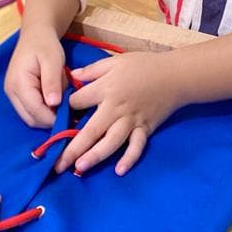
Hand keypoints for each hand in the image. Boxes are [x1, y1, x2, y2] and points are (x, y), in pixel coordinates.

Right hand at [4, 24, 66, 127]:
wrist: (36, 34)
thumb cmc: (45, 44)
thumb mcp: (53, 59)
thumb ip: (52, 81)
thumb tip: (53, 104)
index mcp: (18, 83)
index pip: (35, 111)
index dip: (53, 118)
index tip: (72, 119)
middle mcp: (11, 92)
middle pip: (32, 119)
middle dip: (51, 119)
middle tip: (71, 112)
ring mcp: (13, 95)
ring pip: (31, 117)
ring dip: (49, 115)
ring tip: (64, 102)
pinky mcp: (18, 95)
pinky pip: (32, 111)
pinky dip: (45, 110)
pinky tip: (57, 100)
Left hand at [55, 51, 181, 176]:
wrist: (175, 75)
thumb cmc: (144, 65)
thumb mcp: (114, 61)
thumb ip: (92, 70)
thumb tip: (71, 76)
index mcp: (106, 89)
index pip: (78, 102)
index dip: (66, 109)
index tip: (59, 117)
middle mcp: (116, 108)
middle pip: (90, 130)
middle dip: (72, 148)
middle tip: (57, 163)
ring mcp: (131, 120)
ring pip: (111, 142)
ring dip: (95, 156)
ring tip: (80, 168)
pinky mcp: (145, 128)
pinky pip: (137, 146)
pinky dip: (129, 158)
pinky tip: (118, 170)